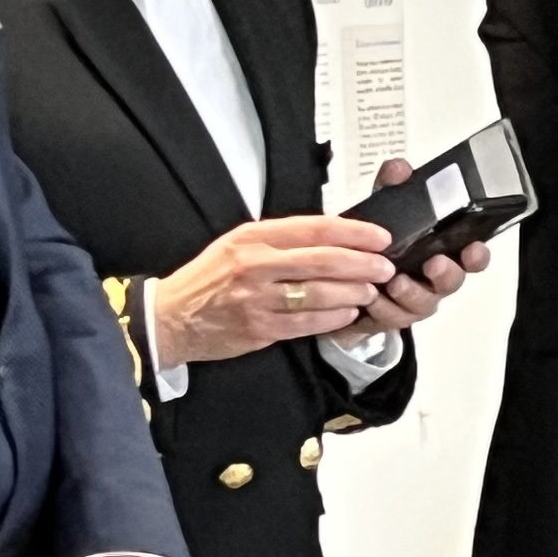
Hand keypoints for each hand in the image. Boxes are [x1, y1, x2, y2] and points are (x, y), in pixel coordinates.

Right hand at [153, 212, 393, 369]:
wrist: (171, 316)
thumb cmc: (212, 277)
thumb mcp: (240, 244)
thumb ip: (283, 239)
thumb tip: (336, 235)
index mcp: (253, 237)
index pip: (315, 229)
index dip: (354, 232)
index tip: (380, 237)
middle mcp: (255, 264)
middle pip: (324, 261)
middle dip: (363, 264)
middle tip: (386, 267)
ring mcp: (257, 298)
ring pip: (320, 293)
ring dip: (354, 293)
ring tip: (371, 291)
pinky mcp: (259, 328)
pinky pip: (308, 323)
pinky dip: (334, 317)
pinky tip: (349, 313)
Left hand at [339, 163, 494, 334]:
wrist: (342, 279)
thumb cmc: (373, 245)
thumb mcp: (380, 210)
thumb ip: (391, 188)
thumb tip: (400, 168)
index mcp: (441, 252)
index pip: (471, 255)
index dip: (478, 254)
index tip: (474, 247)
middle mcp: (434, 279)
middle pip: (453, 281)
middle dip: (447, 274)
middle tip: (434, 263)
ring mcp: (415, 301)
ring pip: (425, 303)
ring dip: (412, 293)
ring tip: (395, 283)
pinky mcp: (392, 317)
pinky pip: (393, 318)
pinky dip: (383, 308)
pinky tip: (372, 298)